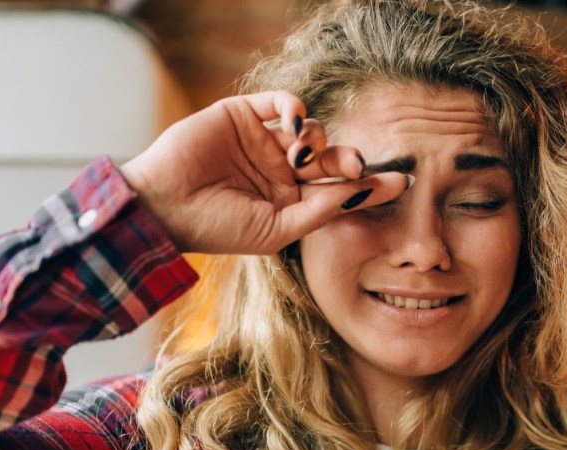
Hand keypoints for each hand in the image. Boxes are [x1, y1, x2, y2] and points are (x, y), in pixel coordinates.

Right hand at [120, 91, 410, 254]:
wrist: (166, 205)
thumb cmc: (219, 227)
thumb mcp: (277, 228)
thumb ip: (321, 210)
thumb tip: (363, 192)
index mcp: (291, 202)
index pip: (338, 190)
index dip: (369, 185)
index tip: (400, 183)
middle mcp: (281, 171)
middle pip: (330, 158)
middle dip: (347, 160)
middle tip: (357, 164)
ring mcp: (264, 142)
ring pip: (311, 130)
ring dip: (316, 139)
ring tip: (301, 156)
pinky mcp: (245, 115)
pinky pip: (283, 103)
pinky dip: (296, 109)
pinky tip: (295, 126)